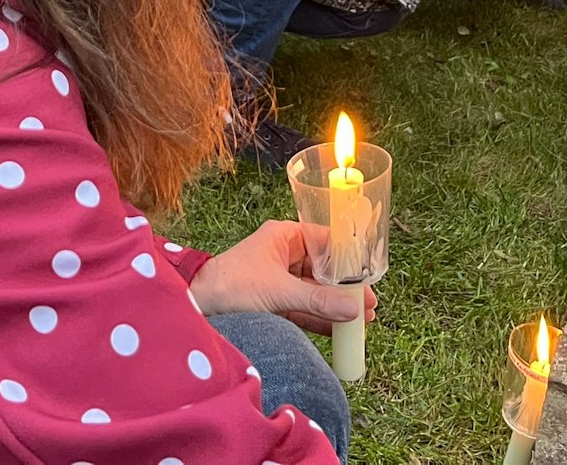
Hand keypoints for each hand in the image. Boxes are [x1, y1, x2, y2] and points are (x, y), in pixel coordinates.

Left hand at [189, 220, 379, 335]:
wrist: (196, 307)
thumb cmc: (230, 285)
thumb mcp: (278, 292)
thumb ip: (316, 300)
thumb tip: (353, 308)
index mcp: (283, 237)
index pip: (326, 241)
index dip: (348, 259)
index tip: (368, 276)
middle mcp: (283, 254)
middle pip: (324, 270)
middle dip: (346, 288)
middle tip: (369, 304)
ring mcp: (279, 279)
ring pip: (315, 291)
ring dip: (336, 306)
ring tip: (363, 320)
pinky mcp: (274, 302)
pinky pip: (304, 308)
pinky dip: (321, 319)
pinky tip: (340, 329)